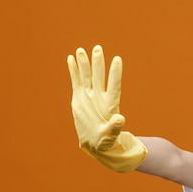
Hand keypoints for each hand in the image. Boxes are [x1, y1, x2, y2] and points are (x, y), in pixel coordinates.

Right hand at [67, 45, 146, 171]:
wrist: (94, 143)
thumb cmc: (105, 141)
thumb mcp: (110, 136)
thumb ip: (115, 128)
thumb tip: (121, 119)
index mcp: (110, 106)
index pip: (114, 86)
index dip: (115, 73)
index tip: (117, 59)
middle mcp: (99, 98)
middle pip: (99, 77)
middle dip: (98, 63)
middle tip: (97, 48)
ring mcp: (89, 97)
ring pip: (87, 77)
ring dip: (84, 64)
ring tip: (81, 50)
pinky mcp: (79, 99)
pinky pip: (76, 82)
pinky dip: (73, 71)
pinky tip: (71, 59)